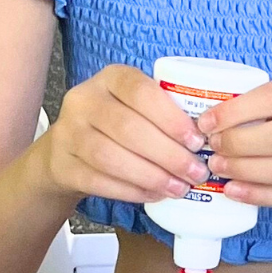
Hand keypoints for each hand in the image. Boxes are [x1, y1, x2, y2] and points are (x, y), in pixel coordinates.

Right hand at [38, 65, 209, 206]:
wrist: (66, 150)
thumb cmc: (116, 125)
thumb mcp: (135, 105)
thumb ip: (164, 111)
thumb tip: (209, 137)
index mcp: (110, 78)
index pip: (141, 92)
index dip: (171, 118)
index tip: (197, 140)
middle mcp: (84, 100)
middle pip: (128, 128)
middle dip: (168, 154)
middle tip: (195, 172)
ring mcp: (67, 133)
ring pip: (111, 157)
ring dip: (151, 176)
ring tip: (179, 187)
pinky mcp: (62, 165)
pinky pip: (98, 181)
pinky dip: (131, 190)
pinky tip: (154, 194)